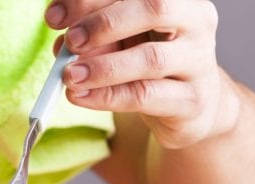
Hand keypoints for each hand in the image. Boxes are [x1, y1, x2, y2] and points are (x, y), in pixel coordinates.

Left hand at [45, 0, 239, 148]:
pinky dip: (107, 96)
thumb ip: (97, 35)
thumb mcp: (123, 39)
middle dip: (104, 23)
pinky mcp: (190, 100)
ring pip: (150, 59)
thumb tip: (61, 43)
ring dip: (103, 67)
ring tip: (69, 75)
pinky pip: (145, 96)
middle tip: (70, 41)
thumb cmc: (151, 61)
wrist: (191, 103)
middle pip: (154, 9)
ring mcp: (198, 62)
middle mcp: (196, 22)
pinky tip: (80, 96)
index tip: (55, 15)